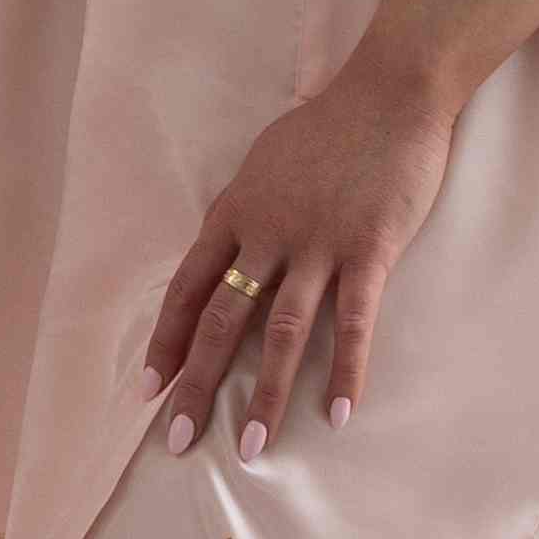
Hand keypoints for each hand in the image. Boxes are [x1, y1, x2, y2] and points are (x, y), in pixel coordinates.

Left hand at [142, 49, 464, 461]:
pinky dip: (346, 370)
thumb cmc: (327, 129)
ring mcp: (317, 244)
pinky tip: (338, 413)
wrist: (389, 93)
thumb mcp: (263, 166)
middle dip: (198, 385)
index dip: (166, 342)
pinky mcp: (370, 250)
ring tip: (253, 445)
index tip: (148, 389)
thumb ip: (244, 213)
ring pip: (282, 332)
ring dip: (267, 393)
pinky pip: (354, 322)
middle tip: (179, 441)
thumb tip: (226, 250)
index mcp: (233, 215)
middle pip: (222, 321)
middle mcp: (266, 235)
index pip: (187, 290)